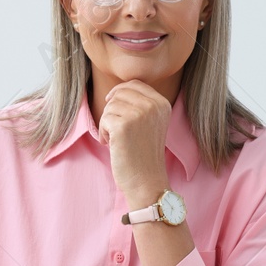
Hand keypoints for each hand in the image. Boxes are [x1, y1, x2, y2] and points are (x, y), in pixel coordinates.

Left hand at [97, 80, 170, 198]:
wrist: (147, 181)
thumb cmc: (144, 155)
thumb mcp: (151, 124)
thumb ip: (140, 105)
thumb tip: (114, 92)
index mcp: (162, 104)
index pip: (135, 84)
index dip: (120, 91)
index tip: (112, 103)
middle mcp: (153, 106)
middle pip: (120, 93)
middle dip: (112, 109)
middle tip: (114, 128)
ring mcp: (139, 114)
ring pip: (110, 106)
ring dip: (107, 122)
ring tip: (115, 139)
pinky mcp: (123, 125)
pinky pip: (103, 119)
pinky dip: (103, 132)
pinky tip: (111, 144)